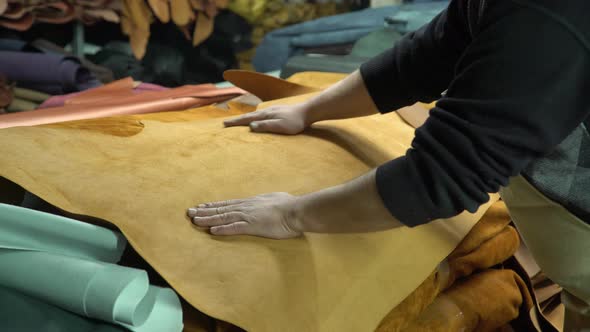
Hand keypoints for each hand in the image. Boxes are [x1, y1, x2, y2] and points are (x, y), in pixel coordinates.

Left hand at [187, 192, 302, 238]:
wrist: (296, 210)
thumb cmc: (289, 205)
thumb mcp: (274, 200)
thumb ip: (266, 203)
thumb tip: (267, 203)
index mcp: (251, 202)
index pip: (228, 204)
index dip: (213, 206)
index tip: (201, 206)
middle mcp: (246, 207)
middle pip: (221, 209)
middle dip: (205, 211)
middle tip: (190, 212)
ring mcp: (248, 216)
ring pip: (224, 217)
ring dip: (209, 219)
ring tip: (195, 220)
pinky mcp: (253, 226)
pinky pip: (235, 228)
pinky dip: (223, 229)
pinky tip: (212, 231)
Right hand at [223, 104, 309, 134]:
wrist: (308, 112)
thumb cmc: (295, 122)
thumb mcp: (280, 126)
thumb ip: (266, 126)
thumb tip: (251, 126)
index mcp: (266, 115)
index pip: (247, 119)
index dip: (236, 122)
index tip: (224, 124)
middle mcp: (267, 111)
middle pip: (249, 116)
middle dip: (237, 120)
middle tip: (226, 123)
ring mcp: (273, 110)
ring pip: (255, 114)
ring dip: (245, 118)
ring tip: (238, 121)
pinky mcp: (278, 111)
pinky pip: (262, 114)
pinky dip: (255, 116)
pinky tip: (257, 118)